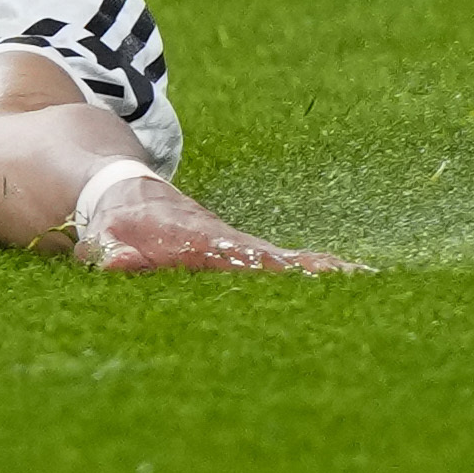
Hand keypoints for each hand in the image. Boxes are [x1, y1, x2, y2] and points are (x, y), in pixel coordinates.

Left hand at [73, 167, 359, 275]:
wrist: (120, 190)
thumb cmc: (115, 220)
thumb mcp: (107, 235)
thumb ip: (113, 251)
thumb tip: (113, 262)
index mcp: (198, 241)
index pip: (245, 256)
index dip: (279, 266)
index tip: (320, 271)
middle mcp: (225, 243)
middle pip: (277, 260)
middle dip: (317, 270)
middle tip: (363, 279)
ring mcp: (232, 249)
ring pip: (281, 263)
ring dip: (318, 272)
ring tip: (366, 282)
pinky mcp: (232, 256)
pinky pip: (273, 267)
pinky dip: (306, 272)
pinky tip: (344, 280)